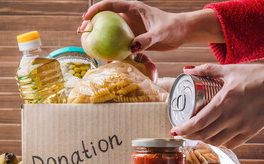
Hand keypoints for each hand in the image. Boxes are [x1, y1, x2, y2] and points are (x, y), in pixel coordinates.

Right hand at [81, 0, 223, 52]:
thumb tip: (131, 47)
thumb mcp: (160, 31)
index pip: (110, 5)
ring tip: (89, 47)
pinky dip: (112, 49)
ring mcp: (130, 28)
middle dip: (92, 24)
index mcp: (133, 8)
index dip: (95, 10)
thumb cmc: (173, 27)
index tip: (85, 18)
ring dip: (100, 38)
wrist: (181, 33)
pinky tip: (106, 58)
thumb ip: (146, 39)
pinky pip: (119, 44)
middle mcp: (129, 17)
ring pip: (110, 32)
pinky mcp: (134, 39)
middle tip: (82, 33)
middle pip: (105, 18)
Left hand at [171, 57, 263, 148]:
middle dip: (189, 135)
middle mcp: (232, 117)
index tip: (173, 131)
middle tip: (182, 131)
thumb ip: (206, 69)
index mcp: (224, 101)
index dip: (183, 129)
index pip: (198, 122)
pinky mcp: (251, 132)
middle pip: (204, 134)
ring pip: (216, 141)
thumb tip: (186, 69)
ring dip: (203, 139)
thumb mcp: (229, 70)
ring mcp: (242, 127)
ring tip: (196, 133)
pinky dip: (219, 142)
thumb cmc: (256, 75)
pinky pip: (231, 143)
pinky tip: (214, 136)